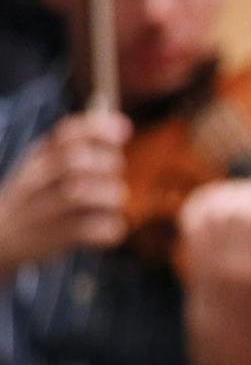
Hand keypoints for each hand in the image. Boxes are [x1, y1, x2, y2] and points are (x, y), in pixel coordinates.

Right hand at [0, 112, 131, 272]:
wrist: (0, 237)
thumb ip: (78, 144)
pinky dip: (111, 227)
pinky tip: (109, 225)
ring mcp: (45, 211)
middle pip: (75, 161)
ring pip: (83, 194)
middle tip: (112, 173)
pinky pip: (94, 230)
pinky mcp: (58, 238)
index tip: (125, 131)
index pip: (65, 133)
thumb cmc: (36, 196)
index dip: (98, 129)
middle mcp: (38, 181)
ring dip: (112, 194)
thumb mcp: (44, 165)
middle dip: (107, 163)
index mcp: (37, 158)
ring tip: (113, 200)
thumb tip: (123, 126)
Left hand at [178, 178, 250, 364]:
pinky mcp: (193, 258)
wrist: (223, 343)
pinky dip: (205, 202)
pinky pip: (192, 219)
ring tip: (246, 194)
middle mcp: (227, 267)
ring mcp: (206, 262)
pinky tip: (221, 197)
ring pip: (213, 212)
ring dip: (230, 196)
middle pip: (236, 214)